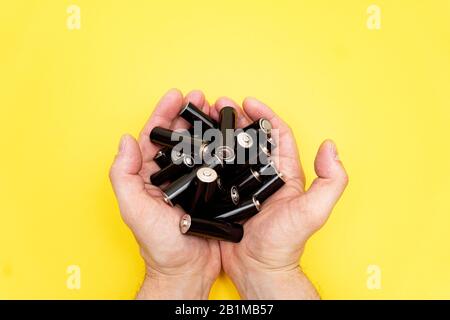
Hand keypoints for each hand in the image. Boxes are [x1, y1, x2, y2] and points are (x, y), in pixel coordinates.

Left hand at [109, 89, 220, 298]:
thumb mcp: (134, 209)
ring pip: (201, 148)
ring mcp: (192, 183)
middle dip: (191, 114)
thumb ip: (124, 175)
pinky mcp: (212, 192)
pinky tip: (232, 138)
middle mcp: (171, 176)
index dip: (164, 114)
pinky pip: (218, 165)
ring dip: (208, 127)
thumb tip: (126, 141)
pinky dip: (224, 150)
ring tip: (219, 111)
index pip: (156, 137)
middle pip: (181, 137)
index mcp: (150, 176)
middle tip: (203, 97)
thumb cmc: (159, 245)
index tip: (176, 95)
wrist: (186, 270)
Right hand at [216, 97, 348, 298]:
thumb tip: (330, 147)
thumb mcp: (314, 211)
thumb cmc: (285, 244)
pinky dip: (207, 157)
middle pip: (251, 138)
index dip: (265, 115)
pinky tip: (197, 148)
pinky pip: (216, 171)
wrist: (259, 269)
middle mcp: (264, 176)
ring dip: (221, 134)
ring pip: (232, 152)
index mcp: (285, 174)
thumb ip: (330, 181)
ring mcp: (243, 186)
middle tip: (220, 106)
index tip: (249, 102)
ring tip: (205, 120)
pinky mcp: (225, 196)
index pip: (277, 135)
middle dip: (237, 119)